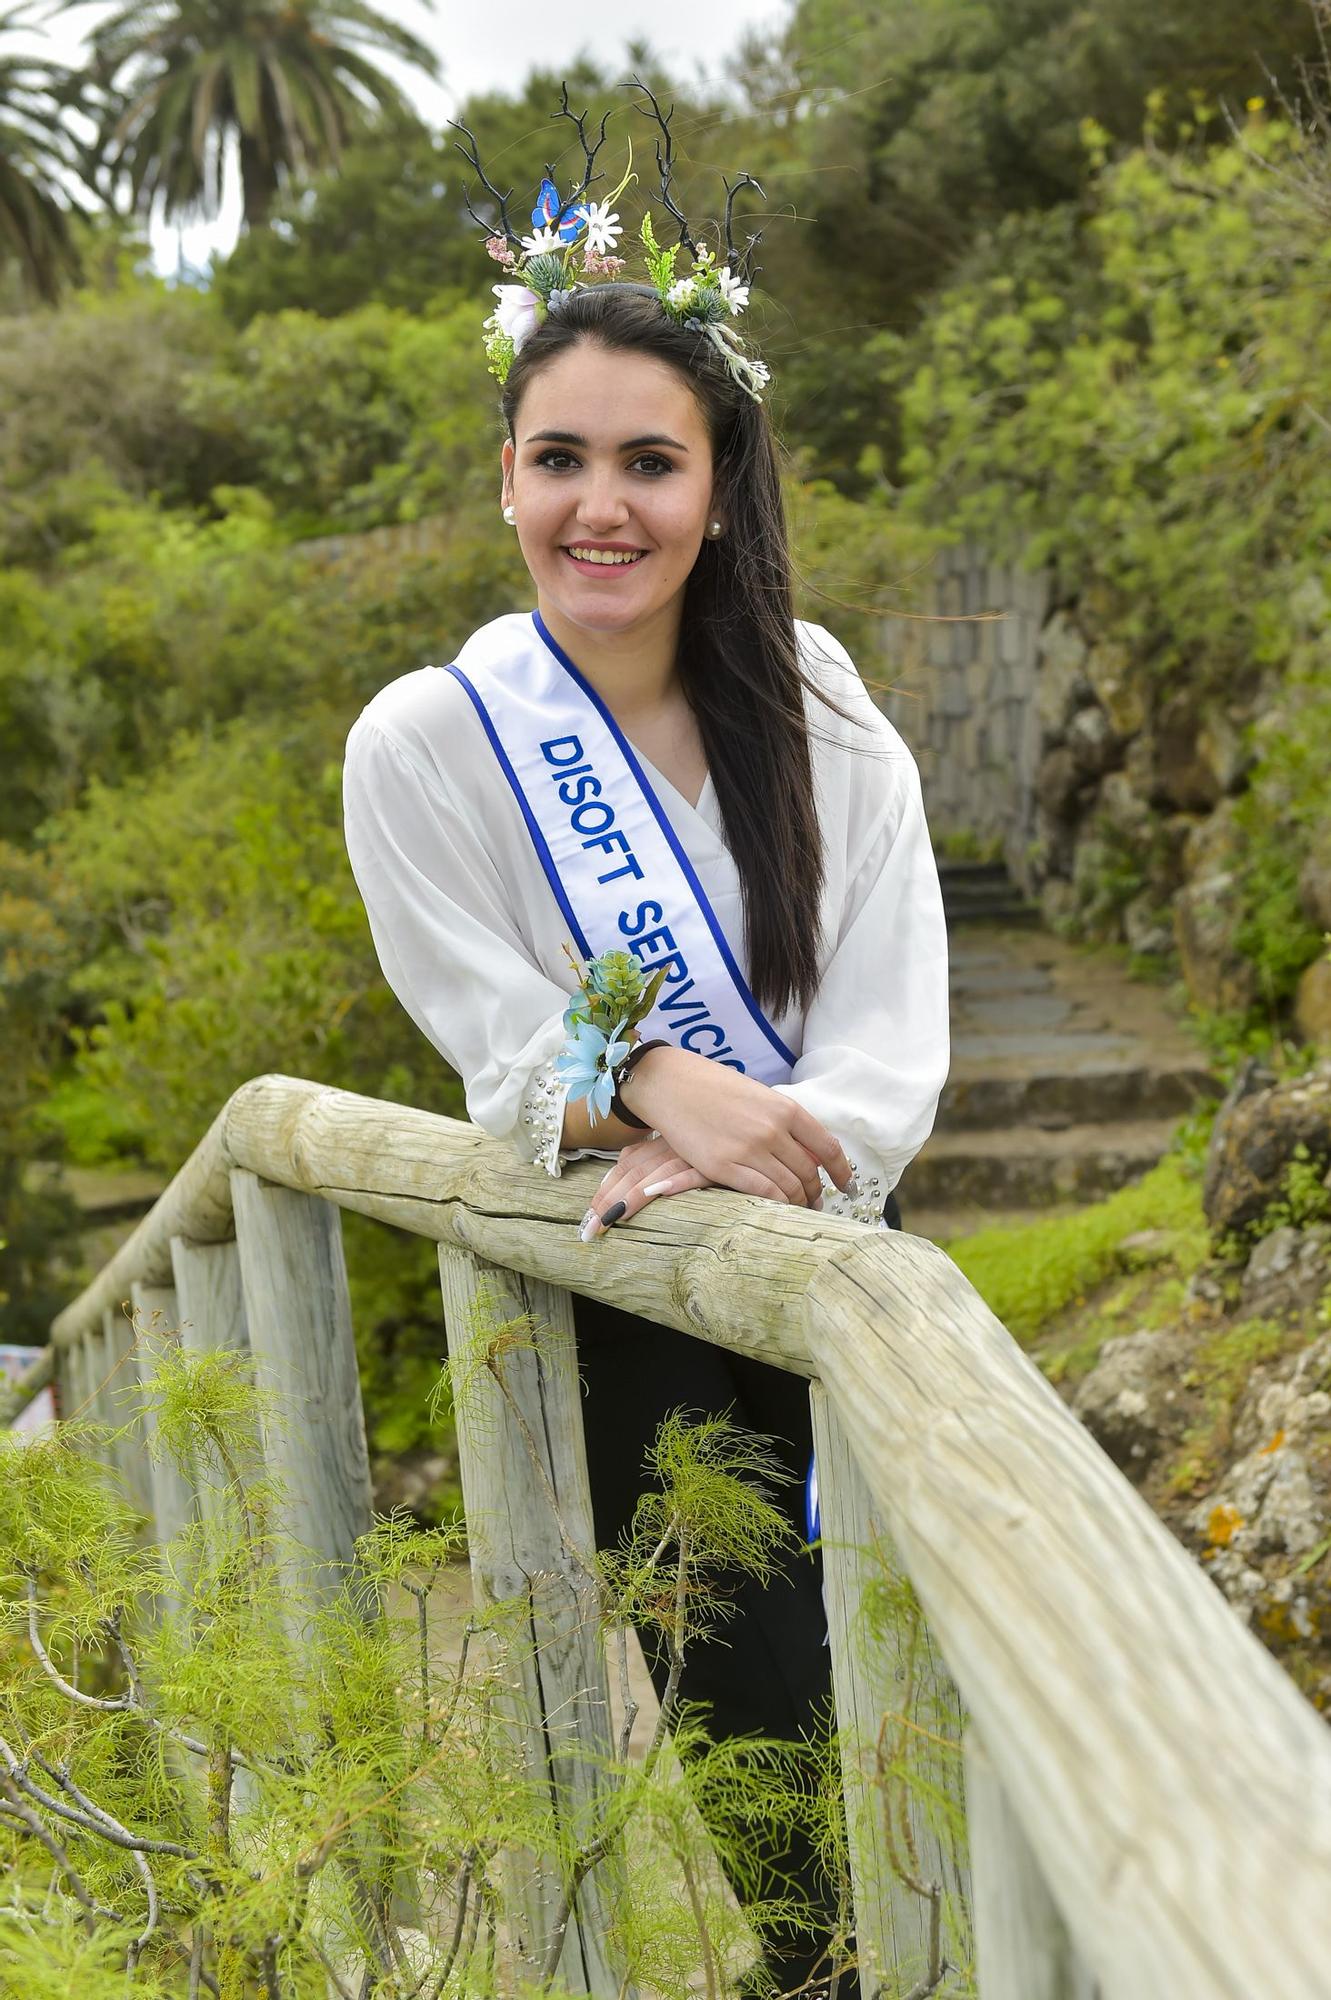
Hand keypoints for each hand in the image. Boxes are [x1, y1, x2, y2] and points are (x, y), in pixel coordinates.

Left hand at [578, 1132, 718, 1240]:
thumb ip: (667, 1157)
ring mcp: (693, 1151)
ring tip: (606, 1224)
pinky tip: (654, 1194)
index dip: (607, 1187)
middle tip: (587, 1231)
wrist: (761, 1116)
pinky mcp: (717, 1160)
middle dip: (607, 1201)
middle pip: (631, 1173)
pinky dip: (672, 1184)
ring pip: (652, 1176)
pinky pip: (690, 1173)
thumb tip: (641, 1176)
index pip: (628, 1163)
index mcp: (666, 1139)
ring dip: (627, 1201)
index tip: (589, 1213)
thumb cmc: (726, 1132)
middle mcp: (674, 1144)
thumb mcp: (691, 1145)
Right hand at [612, 1044, 854, 1209]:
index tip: (846, 1185)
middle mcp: (772, 1130)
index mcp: (785, 1109)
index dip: (842, 1172)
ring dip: (797, 1202)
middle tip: (815, 1202)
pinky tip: (776, 1207)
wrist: (672, 1084)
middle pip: (809, 1172)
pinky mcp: (723, 1166)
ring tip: (796, 1208)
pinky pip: (763, 1194)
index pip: (828, 1147)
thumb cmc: (715, 1088)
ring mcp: (749, 1149)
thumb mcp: (759, 1097)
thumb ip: (785, 1123)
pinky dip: (776, 1204)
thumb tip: (811, 1154)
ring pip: (789, 1187)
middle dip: (816, 1192)